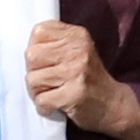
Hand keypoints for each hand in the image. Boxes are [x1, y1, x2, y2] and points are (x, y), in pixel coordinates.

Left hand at [21, 20, 139, 139]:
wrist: (113, 104)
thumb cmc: (88, 77)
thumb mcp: (78, 50)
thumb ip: (55, 42)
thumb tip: (26, 47)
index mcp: (77, 35)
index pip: (39, 32)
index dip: (38, 48)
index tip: (49, 60)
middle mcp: (78, 50)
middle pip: (32, 56)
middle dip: (35, 71)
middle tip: (50, 80)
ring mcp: (77, 72)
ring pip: (33, 80)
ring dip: (39, 92)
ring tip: (54, 92)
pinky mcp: (74, 95)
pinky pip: (41, 100)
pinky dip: (45, 107)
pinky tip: (56, 105)